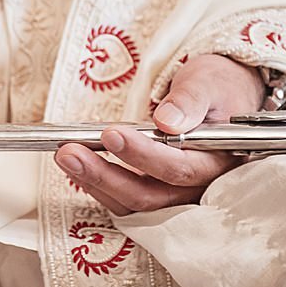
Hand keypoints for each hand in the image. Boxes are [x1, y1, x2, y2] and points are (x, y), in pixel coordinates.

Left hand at [55, 54, 263, 214]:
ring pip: (134, 204)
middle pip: (150, 195)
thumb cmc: (217, 89)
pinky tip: (77, 167)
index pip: (180, 168)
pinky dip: (100, 186)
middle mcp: (200, 187)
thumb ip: (190, 100)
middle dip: (106, 175)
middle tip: (71, 151)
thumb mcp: (207, 82)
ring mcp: (178, 196)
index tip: (111, 134)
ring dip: (96, 183)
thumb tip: (168, 122)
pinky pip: (127, 202)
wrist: (220, 99)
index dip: (143, 155)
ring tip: (65, 156)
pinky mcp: (159, 195)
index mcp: (219, 160)